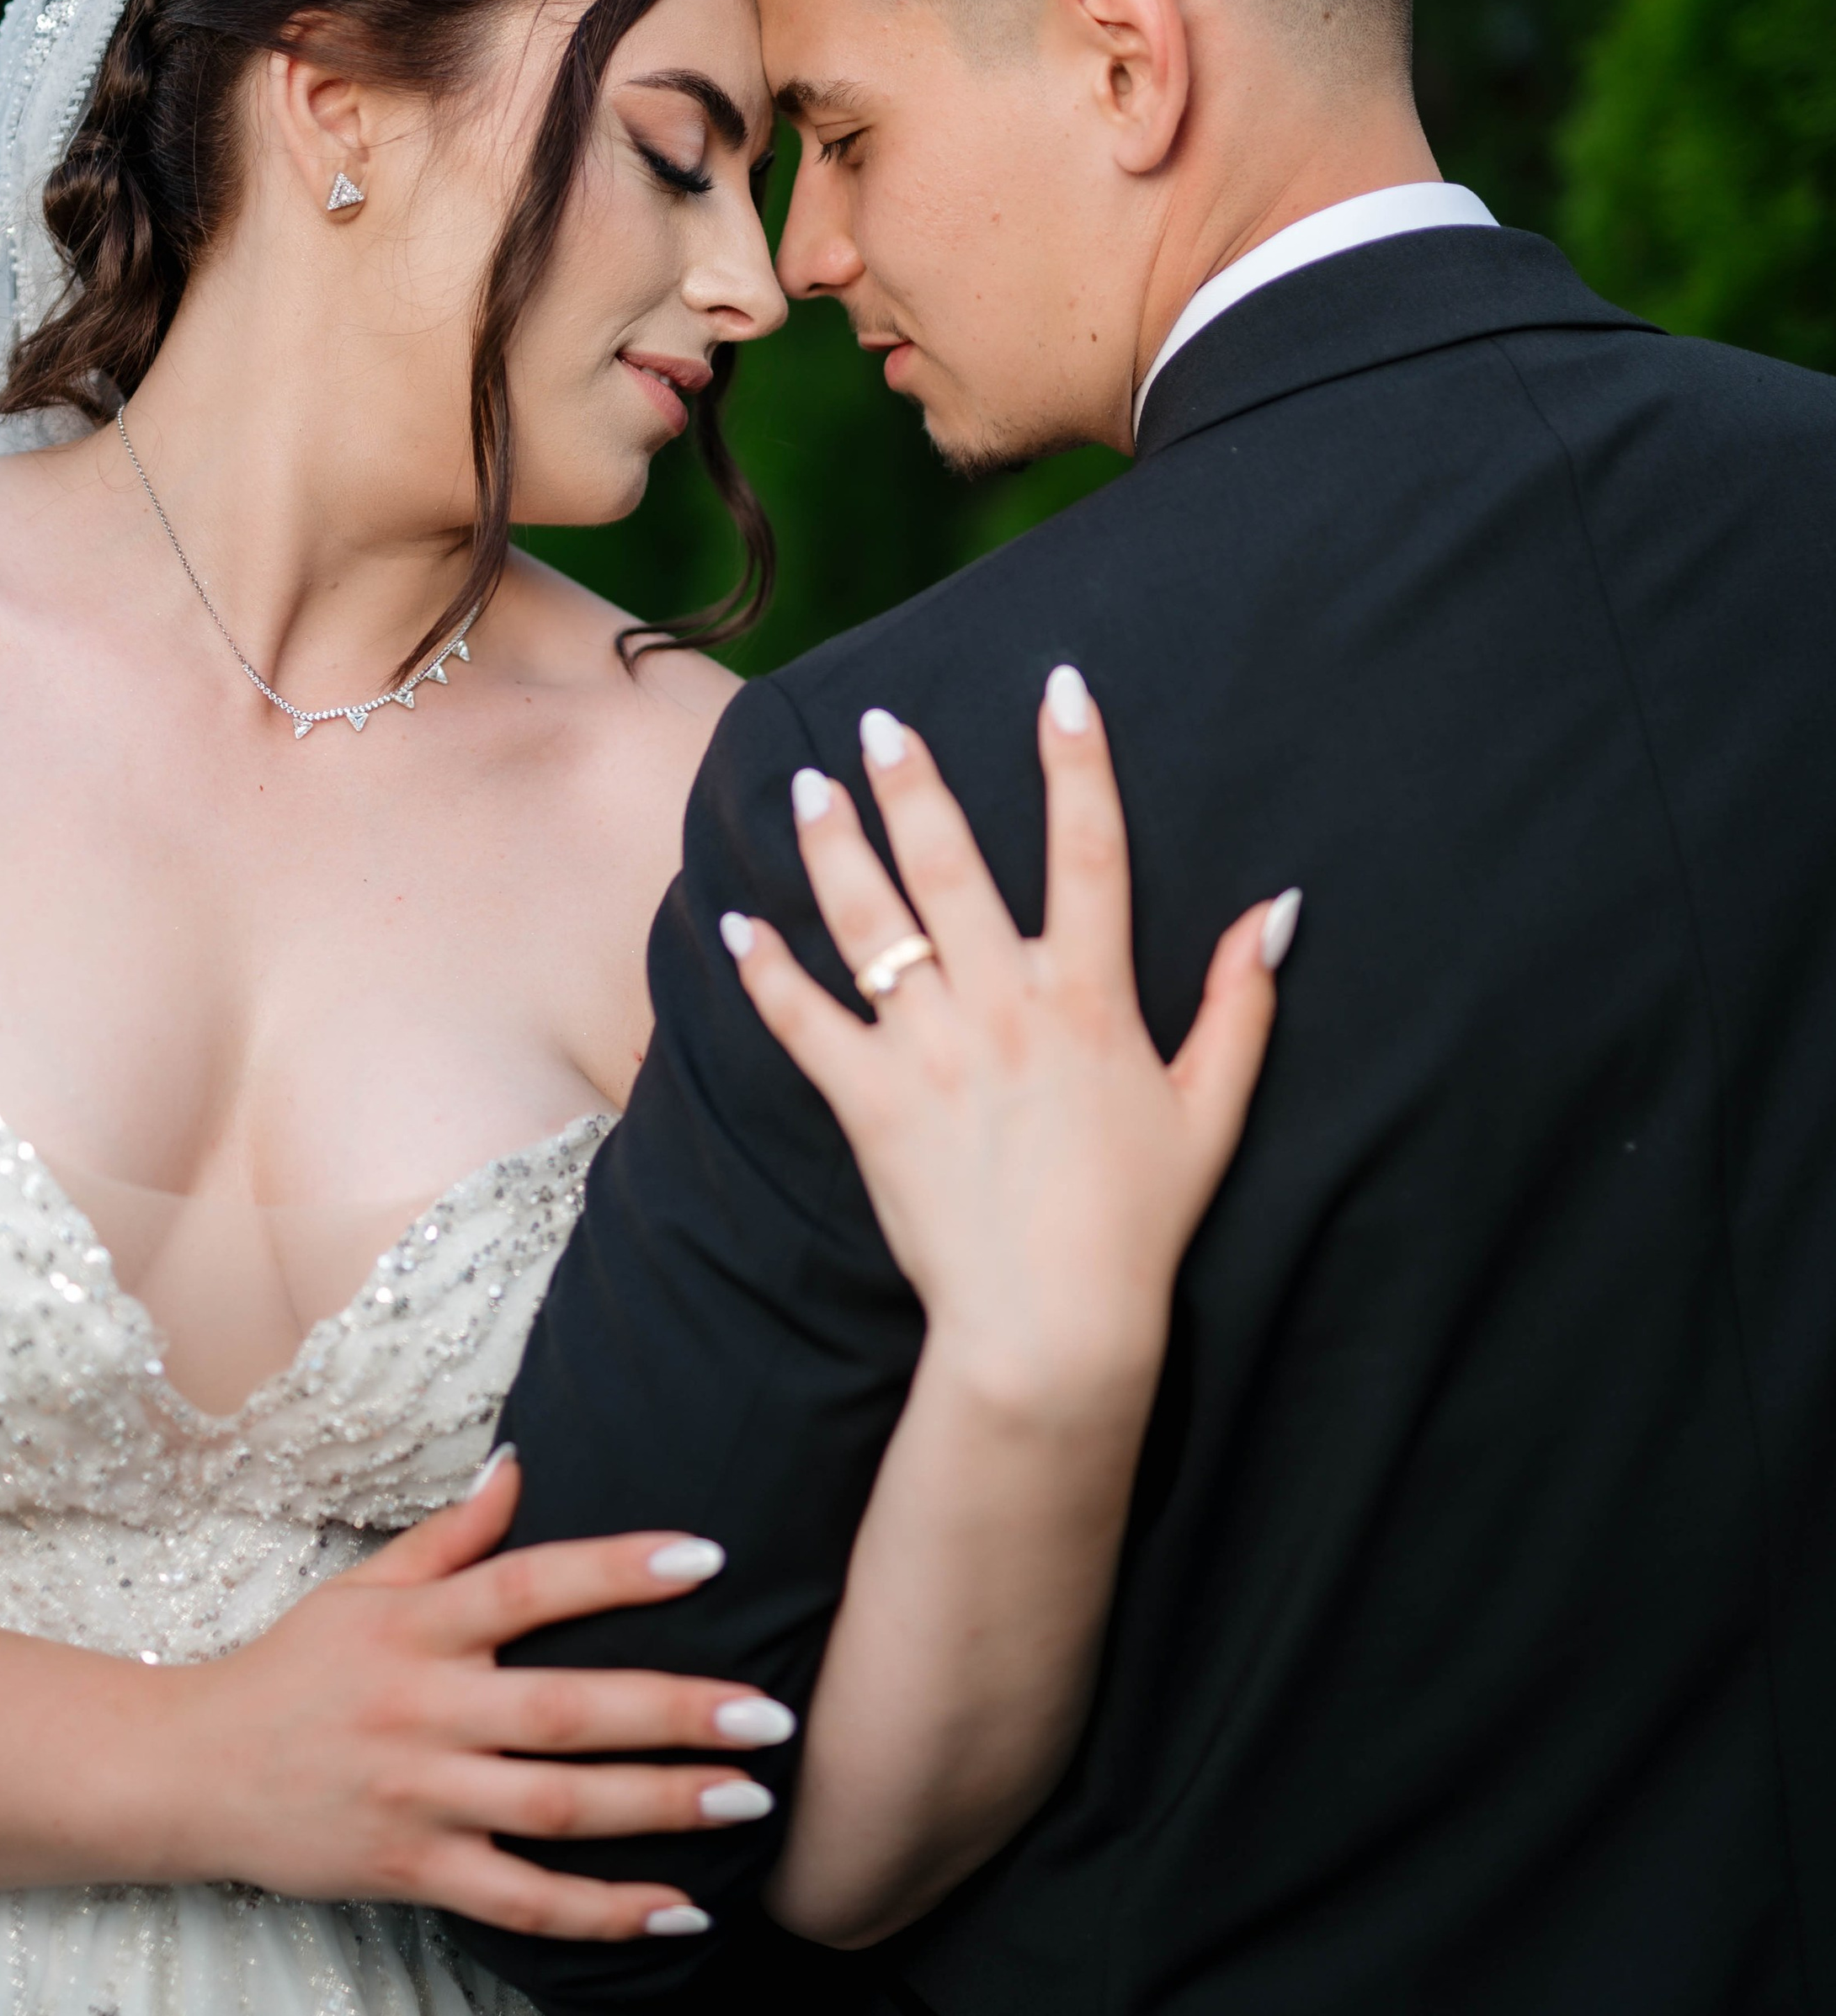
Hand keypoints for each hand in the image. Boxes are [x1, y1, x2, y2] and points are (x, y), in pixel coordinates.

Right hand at [157, 1451, 790, 1937]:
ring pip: (557, 1809)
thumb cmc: (290, 1672)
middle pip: (566, 1712)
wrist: (189, 1775)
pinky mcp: (412, 1874)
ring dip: (660, 1808)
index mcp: (418, 1630)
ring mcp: (419, 1799)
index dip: (617, 1569)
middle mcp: (424, 1711)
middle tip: (772, 1717)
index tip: (707, 1555)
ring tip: (751, 1802)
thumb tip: (522, 1465)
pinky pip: (521, 1902)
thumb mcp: (360, 1589)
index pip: (529, 1585)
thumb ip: (451, 1539)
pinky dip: (601, 1910)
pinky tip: (679, 1909)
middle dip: (676, 1715)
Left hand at [722, 667, 1294, 1428]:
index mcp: (1091, 1000)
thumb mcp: (1212, 1110)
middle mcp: (1007, 1007)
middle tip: (879, 721)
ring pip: (872, 925)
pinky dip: (766, 975)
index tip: (1061, 689)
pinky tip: (735, 927)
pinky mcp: (872, 1105)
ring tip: (806, 787)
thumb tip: (1280, 910)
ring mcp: (933, 1053)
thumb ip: (1241, 1003)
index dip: (1077, 764)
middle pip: (954, 866)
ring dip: (834, 847)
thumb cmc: (1138, 1222)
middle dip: (914, 782)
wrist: (1053, 1326)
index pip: (1091, 853)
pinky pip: (806, 1025)